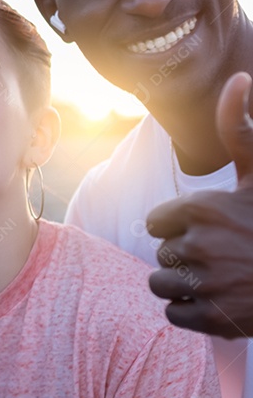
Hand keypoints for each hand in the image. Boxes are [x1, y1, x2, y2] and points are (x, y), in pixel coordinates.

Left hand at [147, 72, 252, 337]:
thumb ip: (239, 129)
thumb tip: (239, 77)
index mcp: (200, 208)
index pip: (157, 222)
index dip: (181, 226)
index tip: (212, 228)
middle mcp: (197, 245)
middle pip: (162, 254)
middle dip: (187, 255)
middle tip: (225, 255)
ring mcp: (204, 284)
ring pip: (162, 284)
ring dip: (185, 283)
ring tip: (221, 277)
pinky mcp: (212, 319)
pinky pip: (174, 313)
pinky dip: (193, 311)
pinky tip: (222, 300)